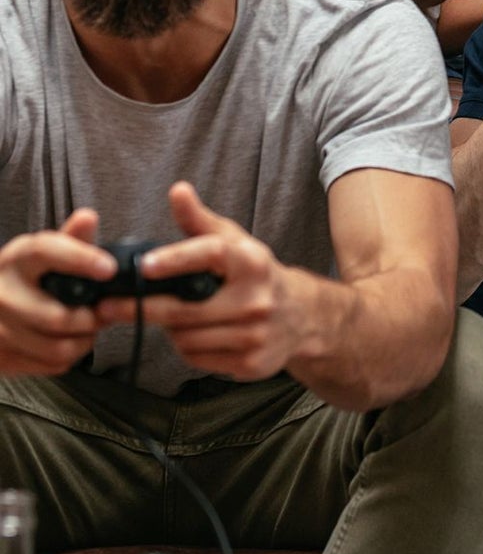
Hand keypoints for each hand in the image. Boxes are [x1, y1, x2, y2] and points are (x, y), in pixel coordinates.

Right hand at [0, 210, 112, 374]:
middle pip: (58, 317)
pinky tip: (69, 341)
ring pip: (58, 348)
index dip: (81, 259)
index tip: (110, 269)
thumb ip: (72, 239)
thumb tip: (89, 217)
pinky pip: (51, 365)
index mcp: (16, 260)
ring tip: (88, 327)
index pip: (46, 252)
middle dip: (92, 318)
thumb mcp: (46, 255)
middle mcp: (1, 293)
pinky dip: (69, 356)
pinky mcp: (1, 357)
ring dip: (84, 341)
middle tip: (104, 312)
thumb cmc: (29, 277)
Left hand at [99, 183, 302, 382]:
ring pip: (186, 338)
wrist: (302, 315)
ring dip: (169, 330)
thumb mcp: (235, 243)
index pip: (210, 255)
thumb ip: (200, 221)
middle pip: (185, 310)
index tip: (143, 265)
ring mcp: (255, 334)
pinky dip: (187, 348)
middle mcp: (257, 298)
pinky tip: (195, 335)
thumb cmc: (255, 274)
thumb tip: (178, 191)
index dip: (175, 259)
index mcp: (252, 262)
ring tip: (171, 318)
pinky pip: (197, 358)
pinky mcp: (250, 363)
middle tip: (108, 306)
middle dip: (142, 308)